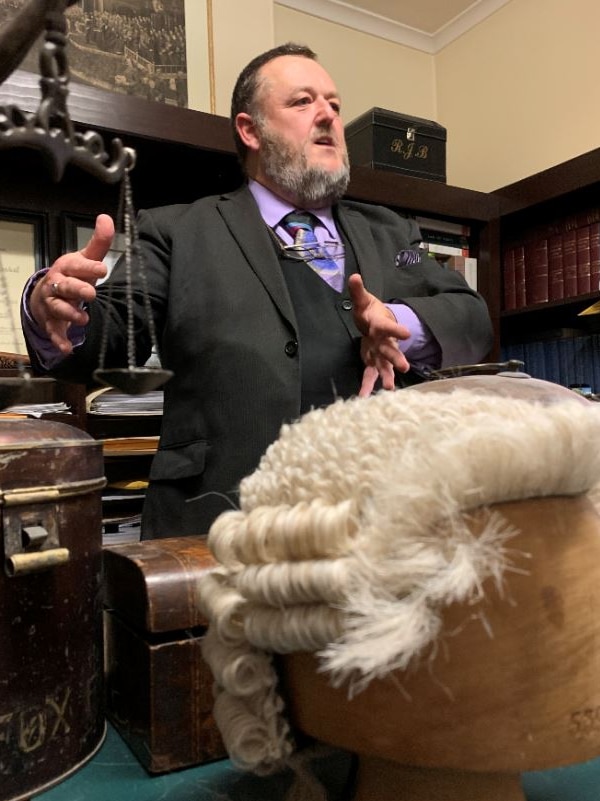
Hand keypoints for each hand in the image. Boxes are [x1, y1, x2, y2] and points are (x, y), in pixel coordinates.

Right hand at [30, 214, 113, 354]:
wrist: (47, 294)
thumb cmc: (72, 274)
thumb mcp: (85, 258)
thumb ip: (99, 242)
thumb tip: (107, 217)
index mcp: (66, 268)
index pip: (76, 265)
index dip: (88, 267)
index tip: (102, 268)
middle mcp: (57, 285)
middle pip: (65, 286)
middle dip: (77, 289)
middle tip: (91, 293)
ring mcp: (53, 304)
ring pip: (58, 308)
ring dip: (70, 313)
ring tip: (83, 318)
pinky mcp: (52, 322)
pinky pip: (55, 331)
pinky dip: (60, 340)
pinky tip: (67, 349)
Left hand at [348, 273, 410, 396]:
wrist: (375, 323)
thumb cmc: (370, 312)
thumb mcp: (363, 300)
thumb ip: (358, 291)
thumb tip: (353, 277)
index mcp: (381, 326)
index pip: (389, 327)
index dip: (397, 330)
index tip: (407, 334)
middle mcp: (384, 342)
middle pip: (391, 350)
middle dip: (396, 358)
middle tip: (404, 367)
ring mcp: (380, 354)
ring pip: (385, 366)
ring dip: (387, 377)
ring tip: (390, 388)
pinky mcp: (373, 362)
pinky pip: (371, 375)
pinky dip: (368, 386)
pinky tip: (365, 397)